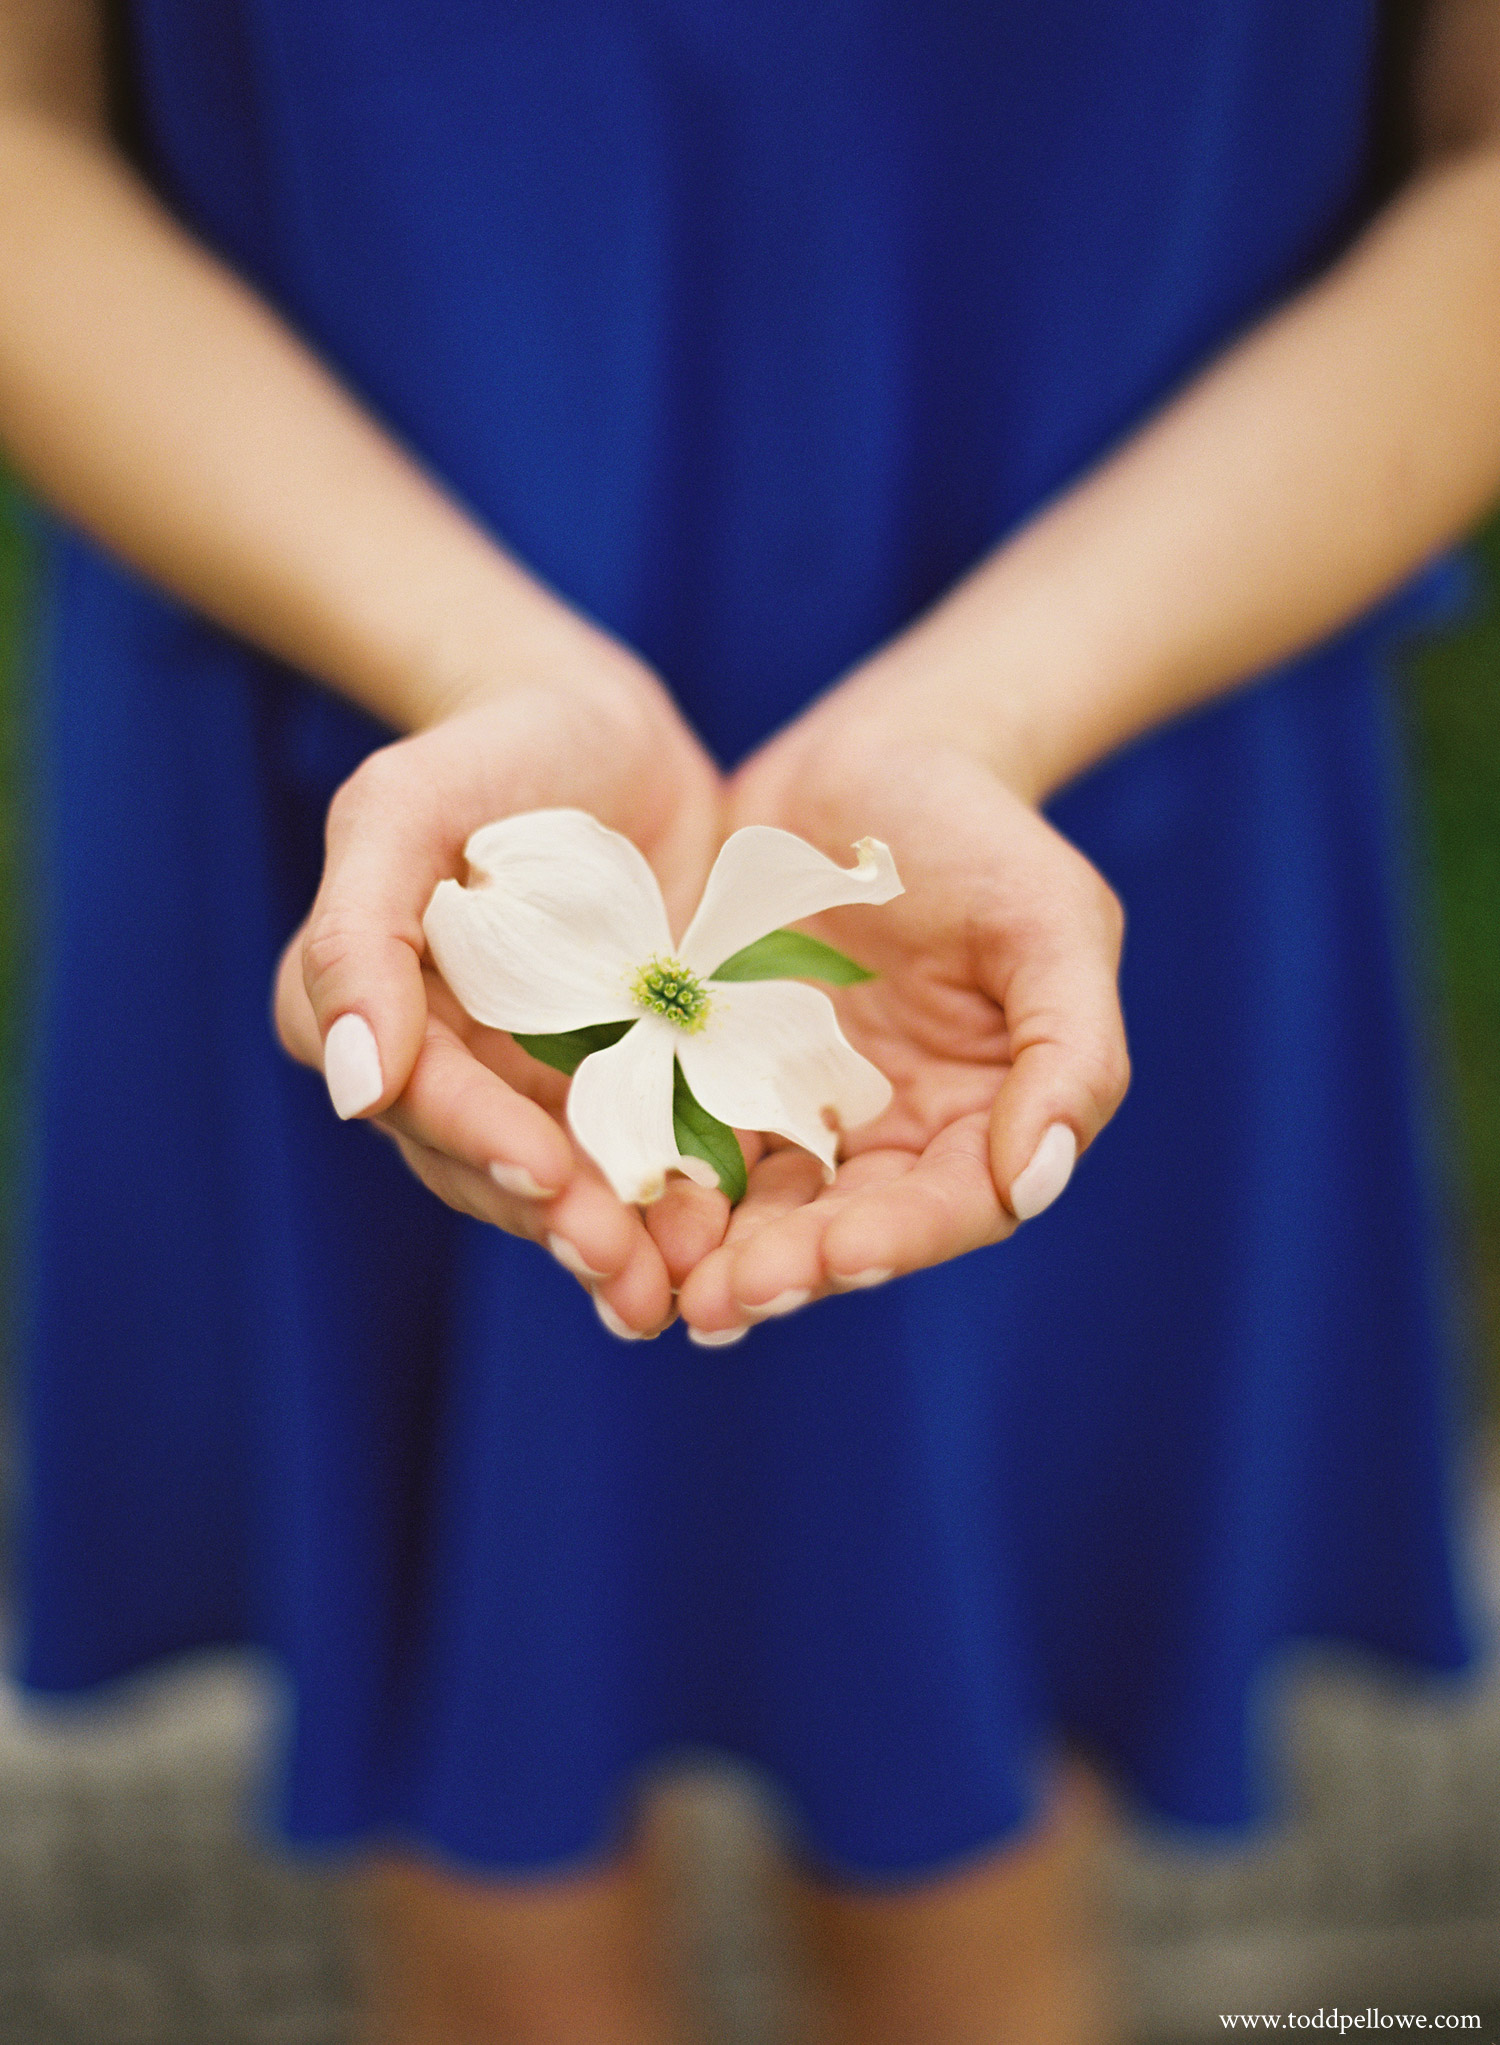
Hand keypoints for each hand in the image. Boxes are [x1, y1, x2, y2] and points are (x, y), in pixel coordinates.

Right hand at [274, 655, 730, 1335]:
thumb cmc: (496, 752)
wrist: (612, 740)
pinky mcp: (626, 1085)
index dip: (481, 1142)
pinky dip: (682, 1201)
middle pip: (490, 1167)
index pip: (420, 1098)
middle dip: (558, 1221)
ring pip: (566, 1185)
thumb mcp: (405, 806)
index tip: (549, 1179)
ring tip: (677, 1290)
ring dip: (617, 1243)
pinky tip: (728, 1240)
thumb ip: (358, 932)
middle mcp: (446, 1069)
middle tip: (625, 1275)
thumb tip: (355, 1090)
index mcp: (372, 1012)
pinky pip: (647, 1154)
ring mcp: (537, 1086)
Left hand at [673, 709, 1129, 1337]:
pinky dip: (652, 1180)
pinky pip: (683, 1138)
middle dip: (786, 1272)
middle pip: (844, 1228)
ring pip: (756, 1206)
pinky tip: (606, 1205)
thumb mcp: (1053, 919)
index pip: (952, 1207)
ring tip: (657, 1284)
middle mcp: (892, 1136)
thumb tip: (1037, 1181)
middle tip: (717, 1303)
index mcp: (985, 1118)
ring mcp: (798, 1110)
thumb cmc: (981, 831)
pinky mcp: (715, 1073)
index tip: (838, 1259)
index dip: (897, 1242)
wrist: (869, 754)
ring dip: (710, 1254)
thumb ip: (1072, 1052)